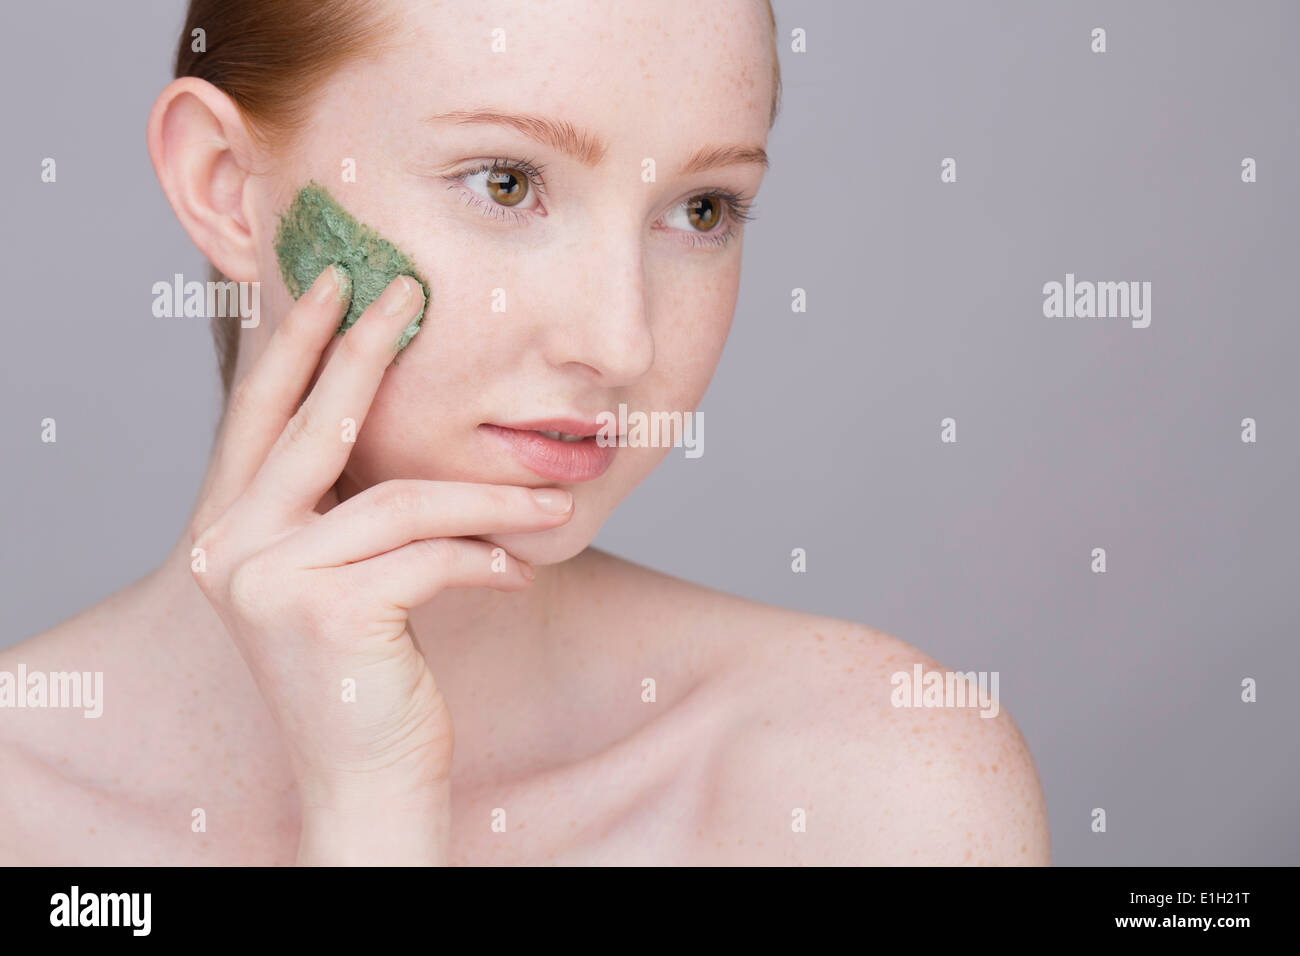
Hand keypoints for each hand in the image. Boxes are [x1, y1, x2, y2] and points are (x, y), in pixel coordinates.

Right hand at [186, 266, 573, 863]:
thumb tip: (399, 418)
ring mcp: (271, 581)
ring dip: (491, 499)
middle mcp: (230, 549)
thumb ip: (345, 507)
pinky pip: (433, 554)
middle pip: (316, 427)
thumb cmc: (365, 671)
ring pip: (403, 500)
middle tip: (410, 293)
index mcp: (228, 531)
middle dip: (368, 352)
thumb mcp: (342, 577)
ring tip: (553, 502)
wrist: (366, 777)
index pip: (260, 417)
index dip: (297, 346)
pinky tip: (518, 571)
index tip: (336, 284)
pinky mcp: (328, 613)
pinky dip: (486, 557)